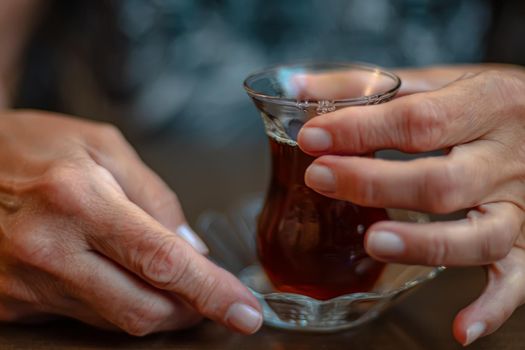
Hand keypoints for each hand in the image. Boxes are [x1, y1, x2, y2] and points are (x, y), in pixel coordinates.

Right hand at [0, 111, 261, 334]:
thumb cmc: (33, 145)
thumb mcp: (102, 146)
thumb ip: (155, 196)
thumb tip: (192, 250)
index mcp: (79, 200)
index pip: (163, 261)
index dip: (212, 292)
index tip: (245, 311)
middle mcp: (49, 248)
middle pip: (143, 310)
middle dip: (188, 311)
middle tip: (208, 296)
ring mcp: (24, 283)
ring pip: (114, 320)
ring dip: (153, 307)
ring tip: (161, 278)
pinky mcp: (10, 303)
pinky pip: (82, 317)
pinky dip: (113, 303)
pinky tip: (112, 275)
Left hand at [297, 65, 524, 344]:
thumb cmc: (482, 103)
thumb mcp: (436, 82)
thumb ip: (369, 85)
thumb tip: (300, 87)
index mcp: (488, 104)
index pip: (418, 120)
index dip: (360, 130)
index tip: (313, 138)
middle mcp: (508, 159)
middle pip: (442, 183)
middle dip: (375, 184)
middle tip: (320, 179)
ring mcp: (521, 206)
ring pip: (480, 236)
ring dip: (426, 245)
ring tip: (373, 243)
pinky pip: (516, 279)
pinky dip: (492, 306)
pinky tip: (460, 328)